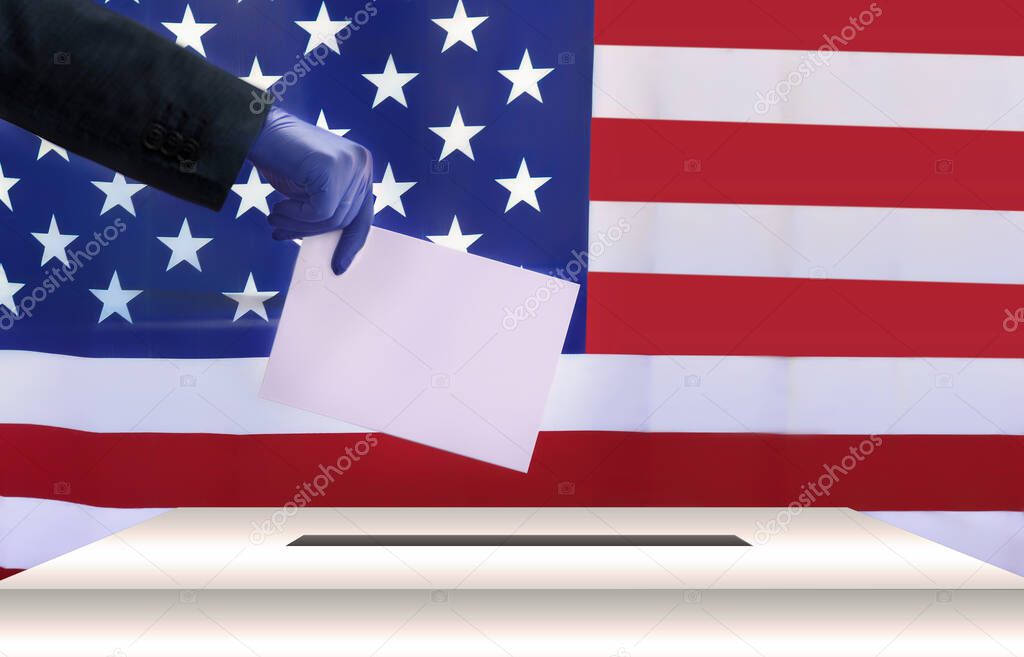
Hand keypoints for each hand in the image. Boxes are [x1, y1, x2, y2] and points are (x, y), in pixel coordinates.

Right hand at [247, 106, 374, 273]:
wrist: (256, 130)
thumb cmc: (282, 160)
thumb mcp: (312, 190)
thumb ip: (329, 209)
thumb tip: (334, 248)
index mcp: (362, 167)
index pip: (363, 213)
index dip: (351, 242)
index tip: (338, 266)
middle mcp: (362, 163)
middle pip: (347, 218)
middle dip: (313, 232)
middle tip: (281, 233)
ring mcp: (350, 164)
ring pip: (333, 218)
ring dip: (299, 225)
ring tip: (275, 219)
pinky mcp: (333, 169)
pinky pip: (321, 212)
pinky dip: (296, 216)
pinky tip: (278, 207)